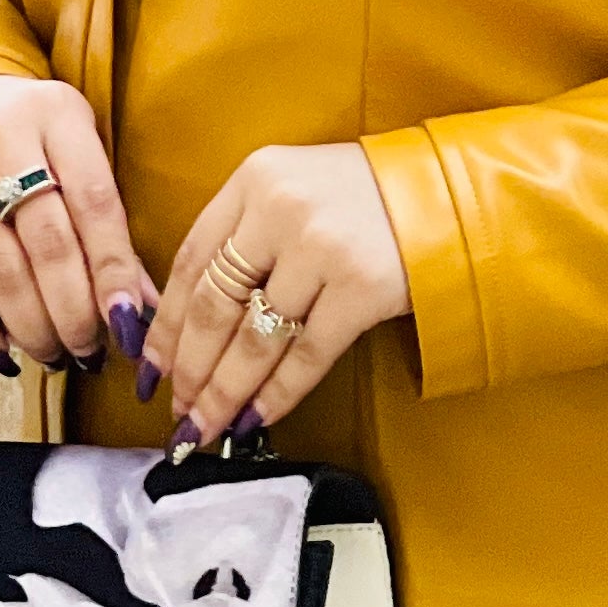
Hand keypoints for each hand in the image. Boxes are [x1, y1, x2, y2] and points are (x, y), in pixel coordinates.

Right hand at [0, 77, 154, 372]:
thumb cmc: (26, 134)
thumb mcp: (74, 148)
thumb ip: (106, 220)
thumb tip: (142, 308)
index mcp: (58, 115)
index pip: (96, 204)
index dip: (114, 271)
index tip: (128, 325)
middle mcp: (3, 135)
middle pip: (49, 243)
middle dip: (74, 312)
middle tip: (89, 352)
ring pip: (0, 267)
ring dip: (32, 326)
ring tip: (54, 356)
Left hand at [145, 144, 410, 446]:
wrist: (454, 195)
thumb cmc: (370, 198)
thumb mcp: (296, 190)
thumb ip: (247, 234)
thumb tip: (194, 322)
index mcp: (255, 179)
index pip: (190, 260)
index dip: (165, 323)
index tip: (152, 367)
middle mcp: (280, 209)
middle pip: (213, 305)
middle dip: (189, 368)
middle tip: (175, 410)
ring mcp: (321, 248)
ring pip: (252, 339)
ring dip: (223, 393)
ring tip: (204, 427)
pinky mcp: (362, 288)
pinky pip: (305, 356)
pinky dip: (275, 395)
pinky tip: (255, 419)